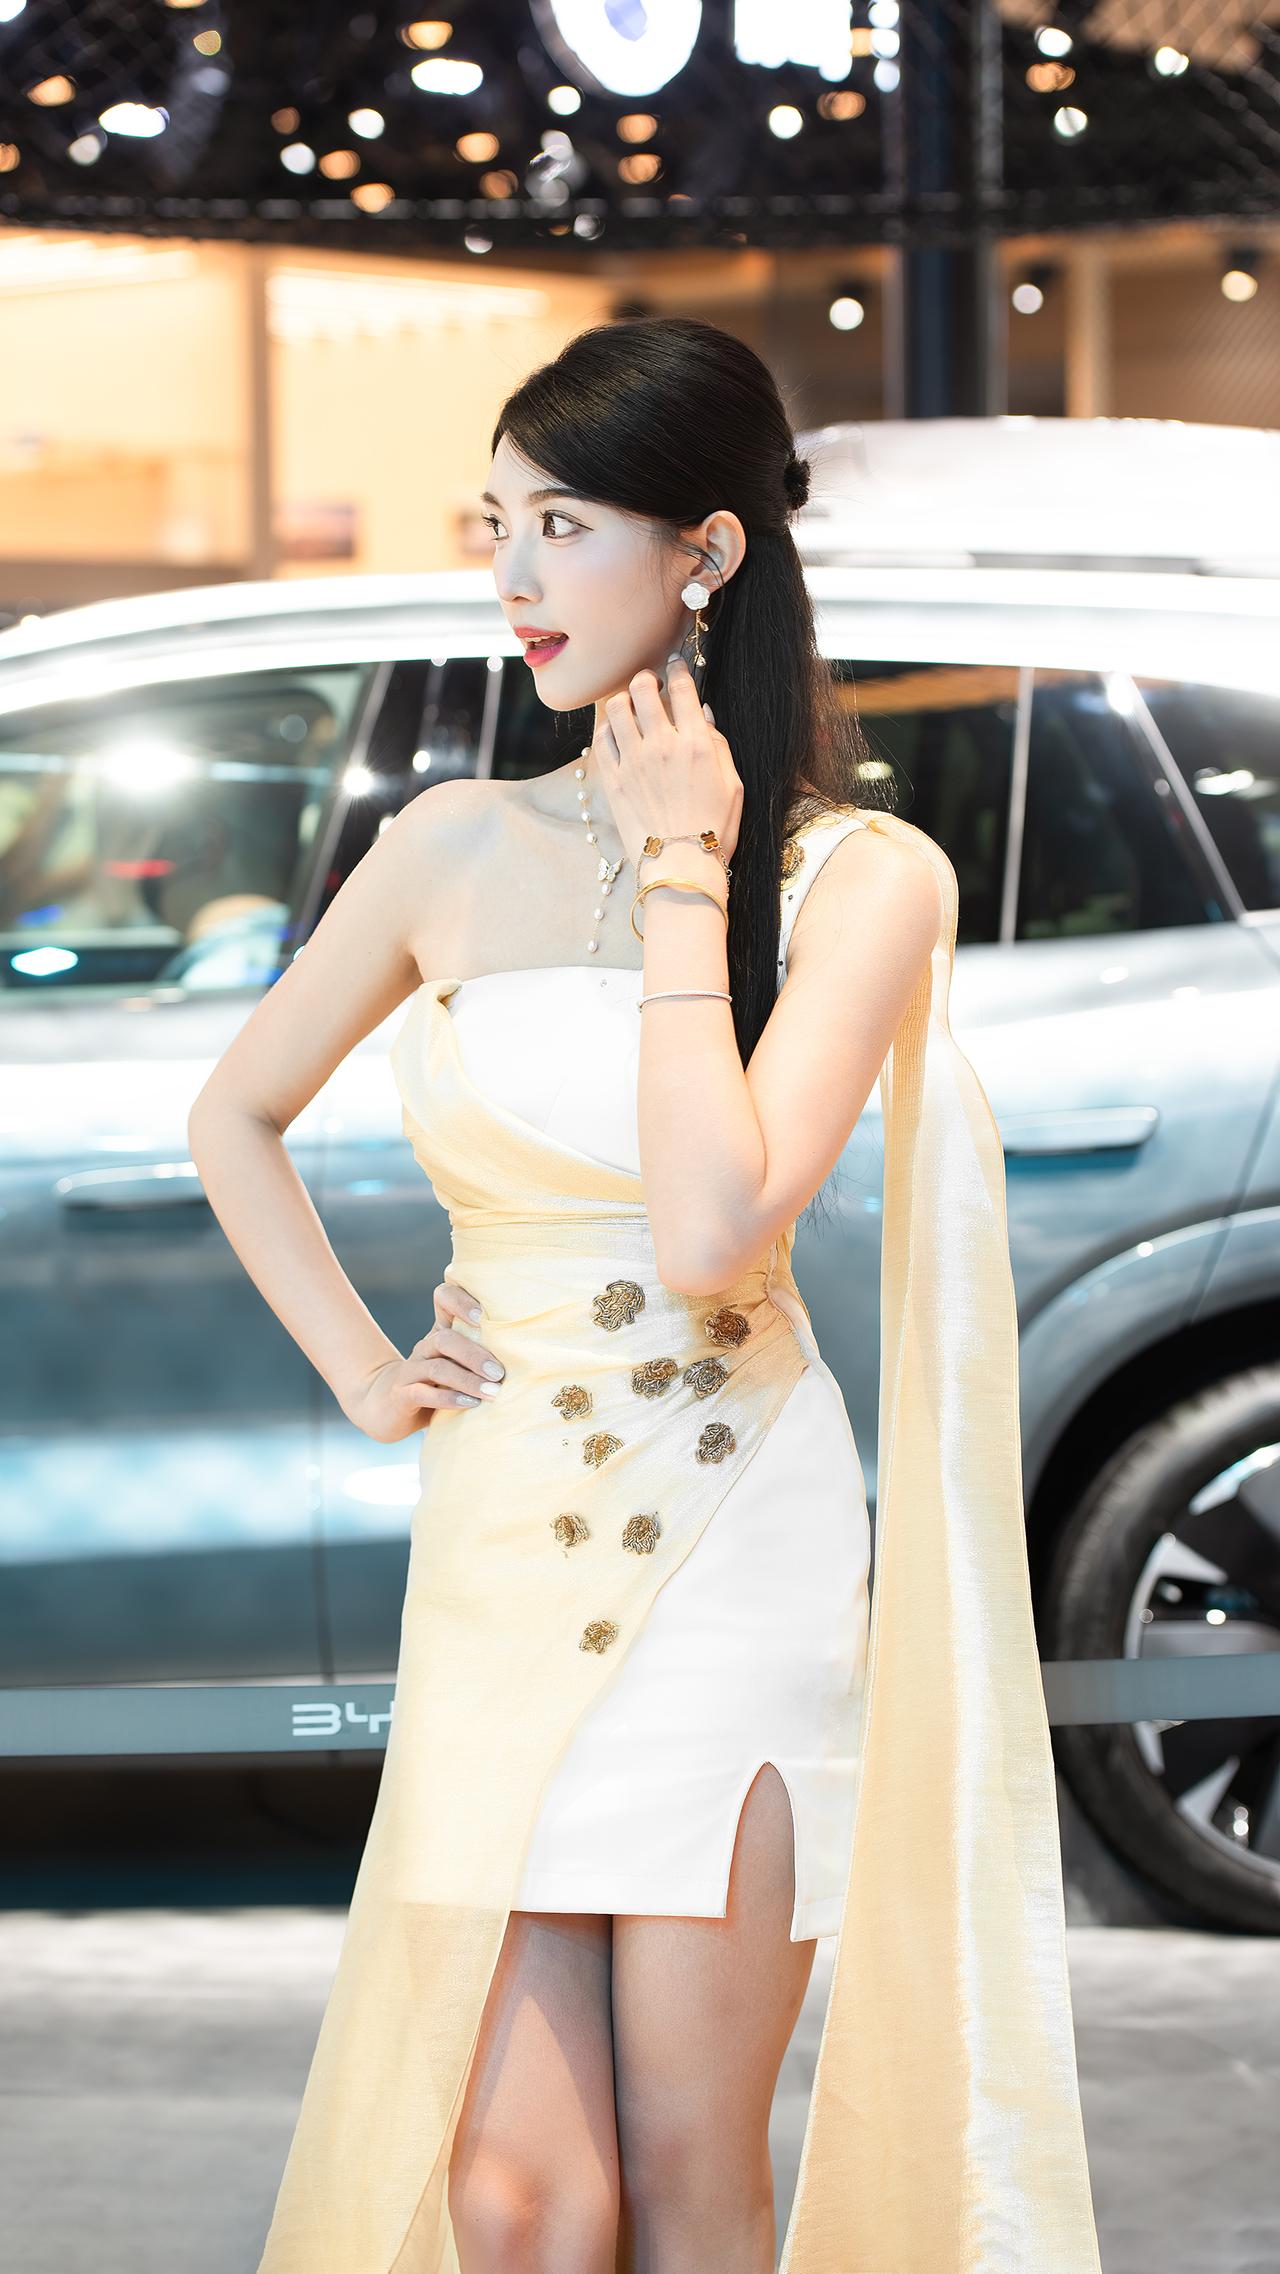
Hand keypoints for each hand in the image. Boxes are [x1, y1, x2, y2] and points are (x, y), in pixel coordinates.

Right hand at [344, 1280, 503, 1441]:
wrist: (387, 1407)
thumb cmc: (436, 1384)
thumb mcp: (458, 1366)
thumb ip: (483, 1356)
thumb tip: (530, 1354)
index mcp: (440, 1333)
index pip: (444, 1299)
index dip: (461, 1301)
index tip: (484, 1317)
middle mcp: (425, 1347)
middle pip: (446, 1338)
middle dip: (475, 1355)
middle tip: (500, 1373)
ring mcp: (411, 1370)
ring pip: (438, 1367)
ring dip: (468, 1380)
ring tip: (492, 1392)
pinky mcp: (402, 1394)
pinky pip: (424, 1392)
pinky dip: (449, 1398)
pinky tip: (470, 1403)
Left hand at [594, 652, 742, 874]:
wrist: (681, 867)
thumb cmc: (714, 830)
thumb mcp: (733, 785)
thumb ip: (718, 745)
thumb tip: (703, 714)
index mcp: (696, 743)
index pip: (683, 688)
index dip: (678, 669)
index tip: (675, 665)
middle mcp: (662, 745)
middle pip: (644, 688)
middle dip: (647, 678)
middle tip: (650, 684)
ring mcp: (633, 762)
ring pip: (617, 707)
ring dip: (624, 699)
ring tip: (630, 705)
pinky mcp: (613, 780)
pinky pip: (602, 738)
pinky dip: (608, 726)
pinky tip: (615, 729)